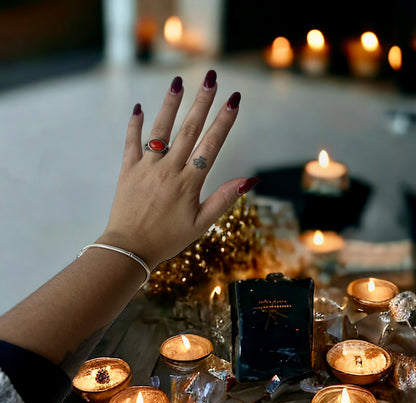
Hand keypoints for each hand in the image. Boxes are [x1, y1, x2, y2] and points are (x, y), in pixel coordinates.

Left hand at [99, 70, 257, 268]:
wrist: (129, 248)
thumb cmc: (168, 239)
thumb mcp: (201, 224)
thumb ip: (223, 199)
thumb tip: (249, 180)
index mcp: (189, 182)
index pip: (211, 145)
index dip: (224, 121)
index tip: (234, 99)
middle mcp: (168, 169)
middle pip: (189, 130)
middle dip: (202, 102)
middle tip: (211, 78)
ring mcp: (146, 167)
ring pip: (160, 130)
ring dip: (170, 105)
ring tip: (178, 82)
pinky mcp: (128, 170)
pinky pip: (131, 143)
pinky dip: (135, 125)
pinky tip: (139, 108)